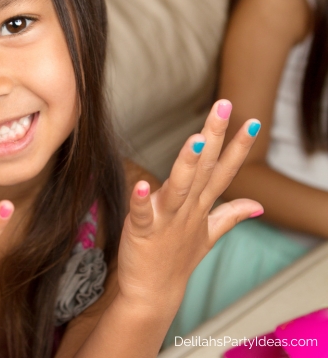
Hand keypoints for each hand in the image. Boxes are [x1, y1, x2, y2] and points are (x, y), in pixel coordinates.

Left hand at [117, 100, 262, 311]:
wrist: (154, 292)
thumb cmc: (178, 259)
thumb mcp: (209, 234)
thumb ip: (231, 215)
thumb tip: (258, 206)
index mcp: (201, 206)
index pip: (224, 172)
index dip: (238, 147)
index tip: (253, 121)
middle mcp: (188, 210)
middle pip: (205, 170)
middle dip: (216, 137)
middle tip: (225, 105)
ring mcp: (166, 220)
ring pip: (179, 188)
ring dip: (188, 165)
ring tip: (196, 140)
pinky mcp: (142, 231)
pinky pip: (142, 213)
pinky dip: (140, 199)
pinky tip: (140, 182)